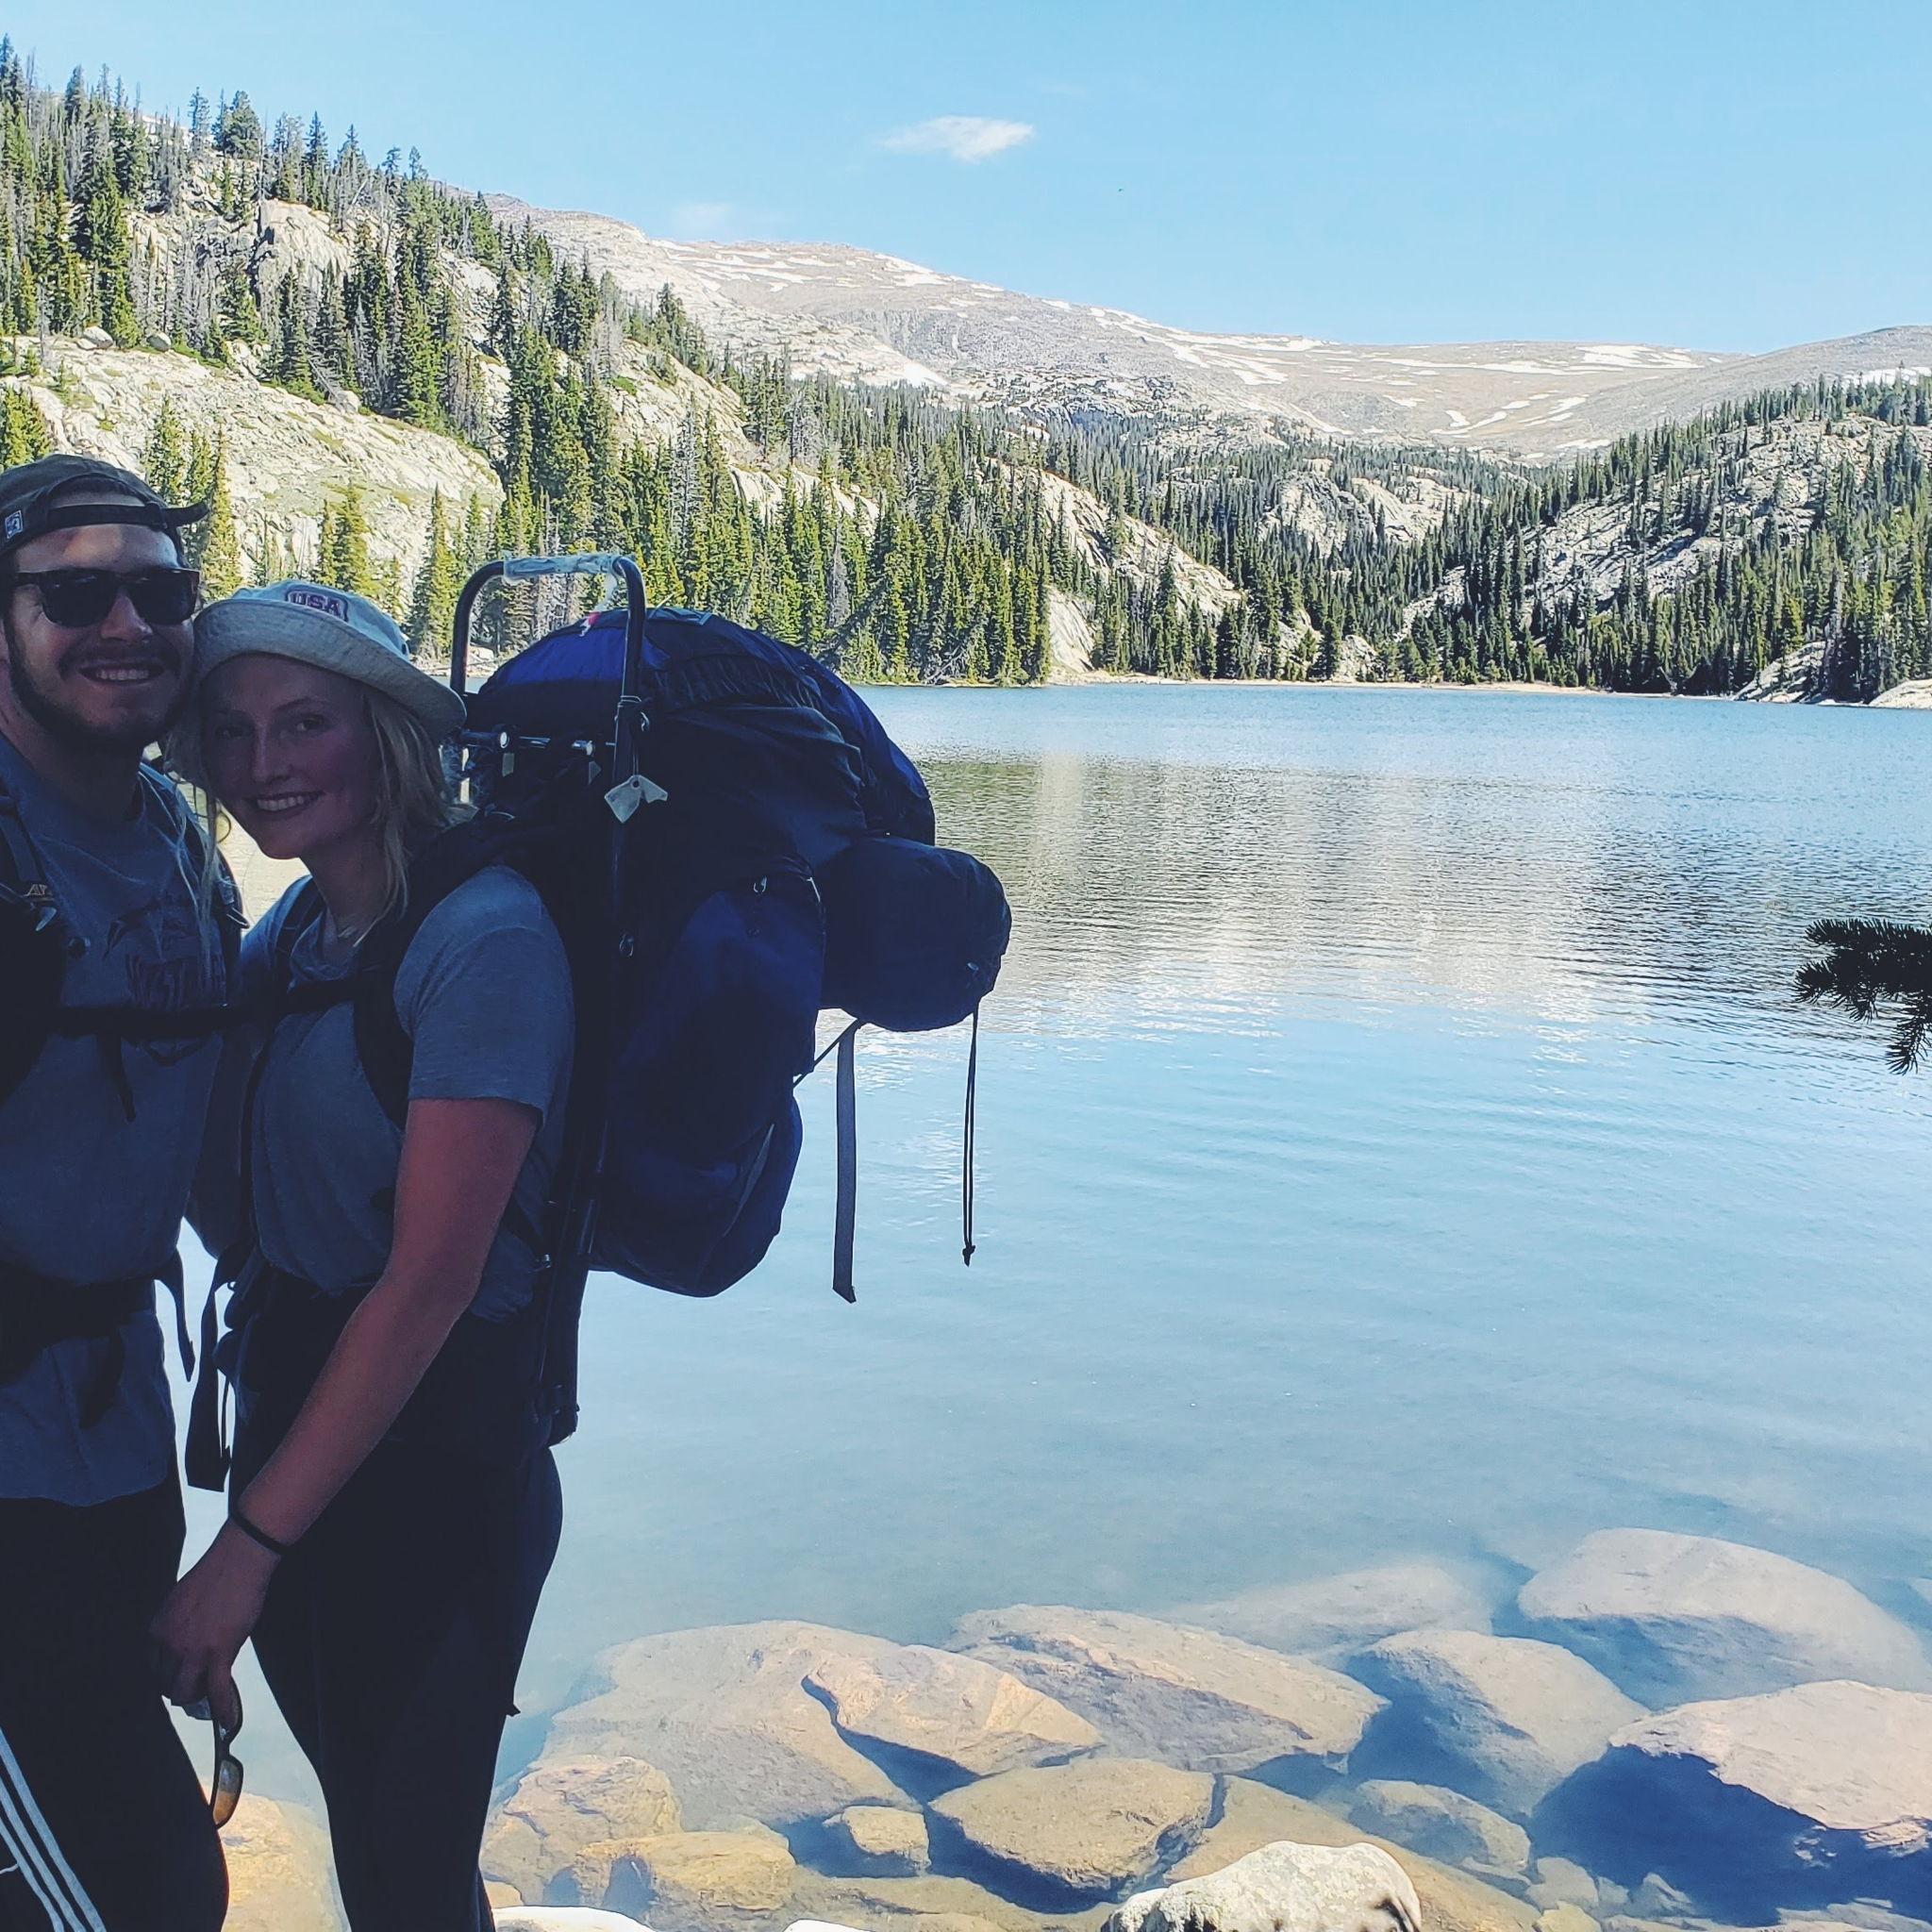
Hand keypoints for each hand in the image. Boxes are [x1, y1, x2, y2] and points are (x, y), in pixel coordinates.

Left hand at [150, 1523, 277, 1721]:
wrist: (238, 1560)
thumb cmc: (216, 1574)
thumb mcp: (182, 1600)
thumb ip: (177, 1625)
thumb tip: (186, 1642)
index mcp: (157, 1630)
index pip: (154, 1667)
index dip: (168, 1675)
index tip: (180, 1676)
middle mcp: (168, 1645)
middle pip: (168, 1684)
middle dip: (182, 1688)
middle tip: (198, 1687)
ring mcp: (192, 1652)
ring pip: (187, 1692)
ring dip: (199, 1698)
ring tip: (210, 1697)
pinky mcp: (219, 1654)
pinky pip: (218, 1690)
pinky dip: (223, 1708)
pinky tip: (228, 1721)